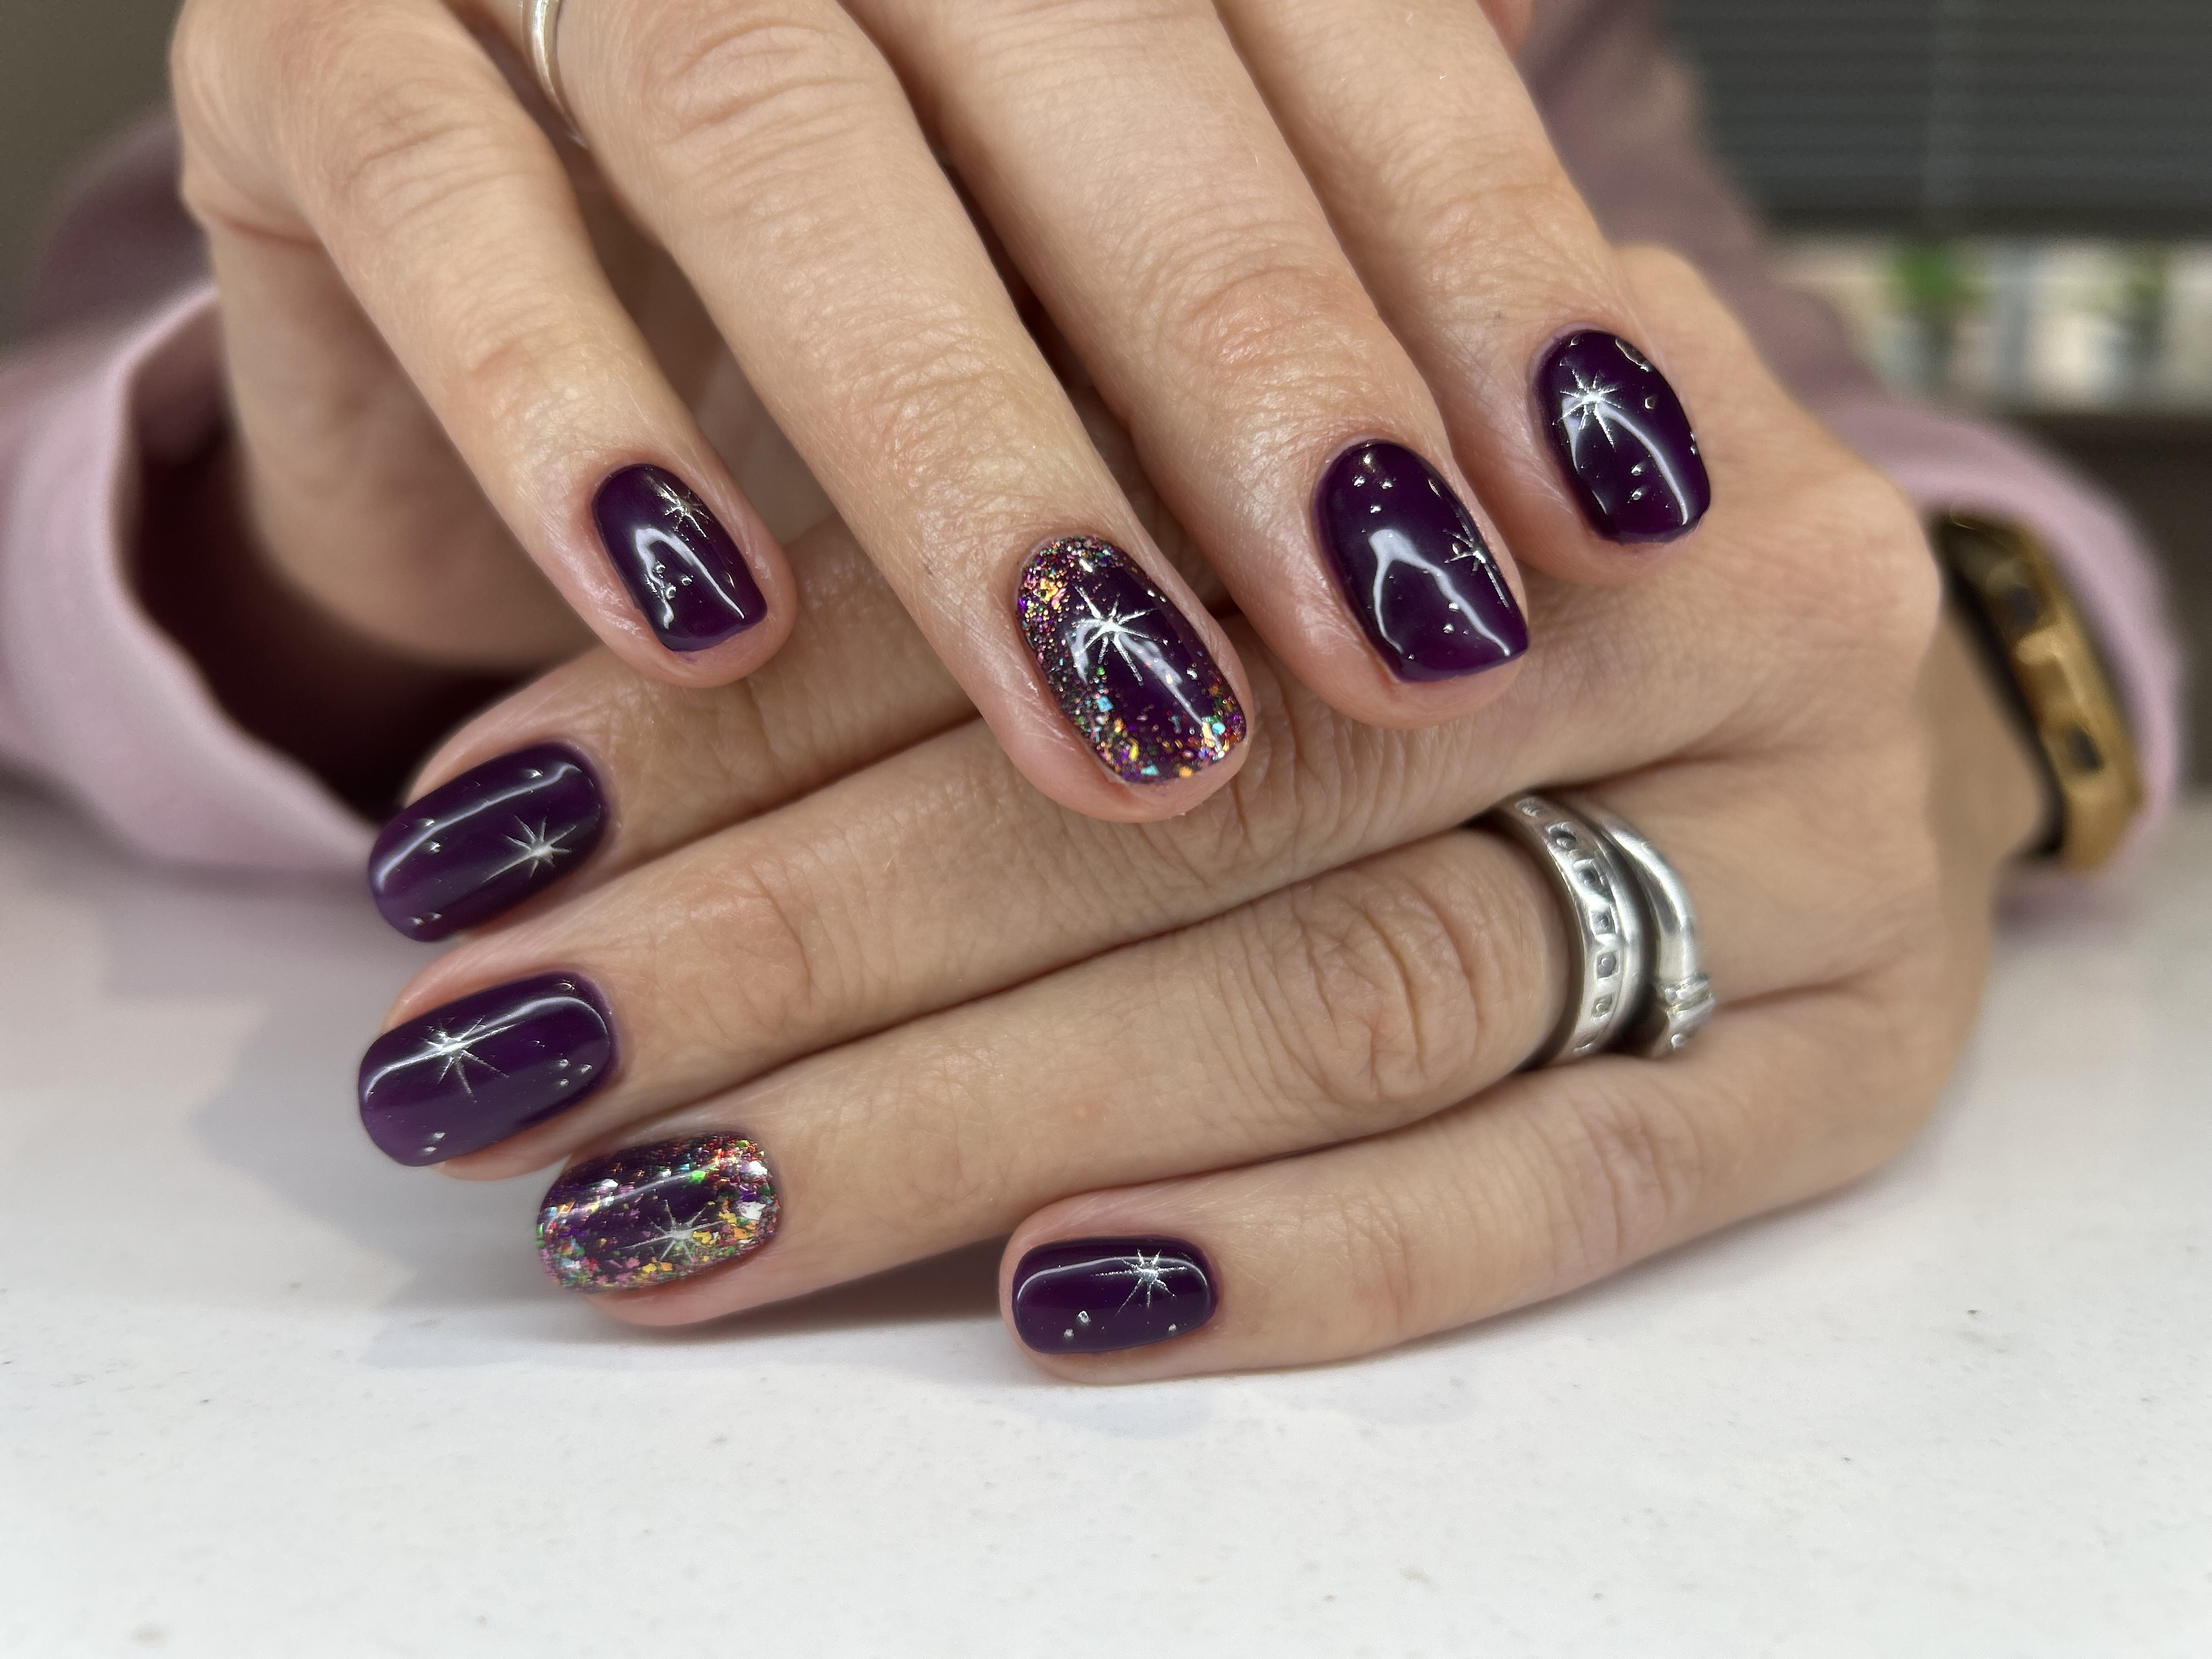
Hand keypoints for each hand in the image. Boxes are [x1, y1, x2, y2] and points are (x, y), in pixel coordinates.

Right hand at [170, 0, 1707, 823]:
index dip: (1476, 250)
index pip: (1328, 16)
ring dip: (961, 443)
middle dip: (1259, 360)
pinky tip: (697, 620)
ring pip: (772, 127)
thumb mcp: (1084, 302)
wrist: (469, 301)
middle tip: (1399, 633)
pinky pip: (431, 191)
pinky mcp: (311, 53)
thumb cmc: (845, 316)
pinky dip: (557, 403)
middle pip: (1091, 59)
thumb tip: (1619, 434)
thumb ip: (1300, 292)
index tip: (1605, 504)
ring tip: (1116, 711)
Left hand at [353, 250, 2045, 1375]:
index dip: (757, 709)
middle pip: (1216, 796)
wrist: (1771, 635)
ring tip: (670, 1209)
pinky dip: (1301, 1258)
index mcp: (1530, 365)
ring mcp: (1823, 852)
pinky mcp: (1858, 1073)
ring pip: (1352, 1005)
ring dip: (975, 1123)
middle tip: (514, 1057)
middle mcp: (1712, 594)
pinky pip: (1567, 1197)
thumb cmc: (1427, 541)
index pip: (1091, 547)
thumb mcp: (1219, 460)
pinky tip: (1047, 1301)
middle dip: (813, 948)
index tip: (484, 842)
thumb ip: (984, 544)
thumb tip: (572, 761)